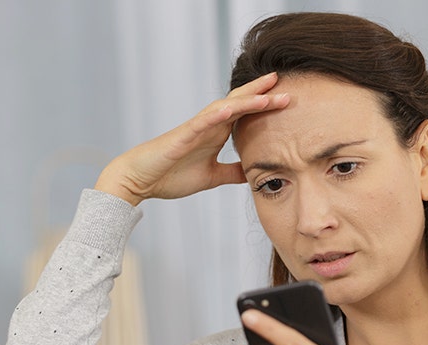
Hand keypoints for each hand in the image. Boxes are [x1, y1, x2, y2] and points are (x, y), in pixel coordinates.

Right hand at [95, 72, 290, 205]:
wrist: (140, 180)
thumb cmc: (171, 175)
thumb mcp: (212, 176)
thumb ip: (231, 172)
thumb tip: (251, 172)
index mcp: (216, 133)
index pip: (245, 114)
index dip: (264, 104)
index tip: (287, 97)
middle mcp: (208, 125)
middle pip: (239, 103)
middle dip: (261, 92)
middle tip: (284, 81)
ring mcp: (196, 128)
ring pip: (226, 107)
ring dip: (248, 99)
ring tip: (269, 92)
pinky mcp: (183, 136)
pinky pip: (203, 121)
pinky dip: (218, 114)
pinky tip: (233, 108)